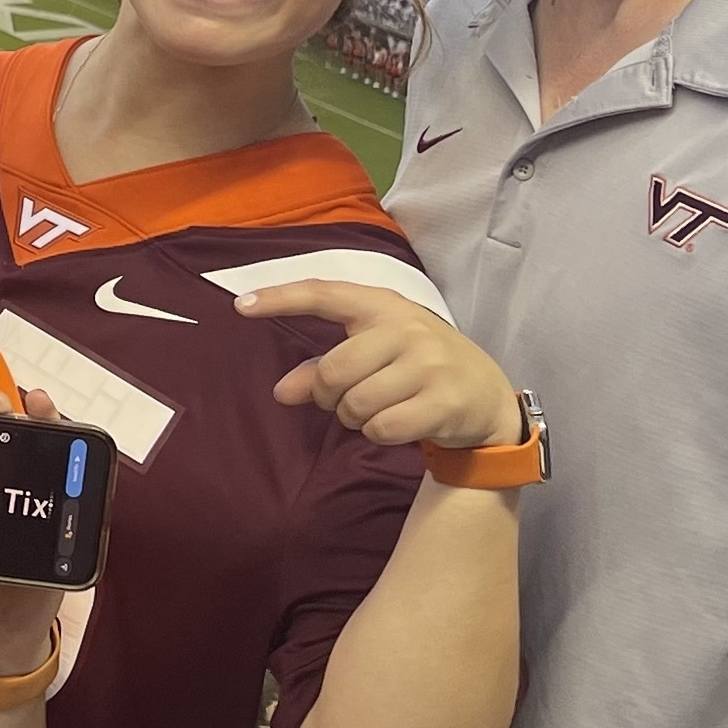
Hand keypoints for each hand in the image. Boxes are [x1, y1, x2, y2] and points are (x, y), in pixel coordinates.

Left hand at [248, 279, 520, 451]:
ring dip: (356, 418)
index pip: (325, 294)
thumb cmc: (417, 368)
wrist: (486, 395)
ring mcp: (429, 363)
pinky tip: (398, 423)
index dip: (281, 298)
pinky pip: (383, 427)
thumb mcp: (374, 356)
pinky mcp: (444, 399)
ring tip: (377, 410)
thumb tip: (282, 391)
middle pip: (333, 371)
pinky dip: (379, 434)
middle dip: (330, 397)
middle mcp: (406, 327)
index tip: (240, 305)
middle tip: (345, 401)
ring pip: (356, 403)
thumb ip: (324, 368)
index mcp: (383, 306)